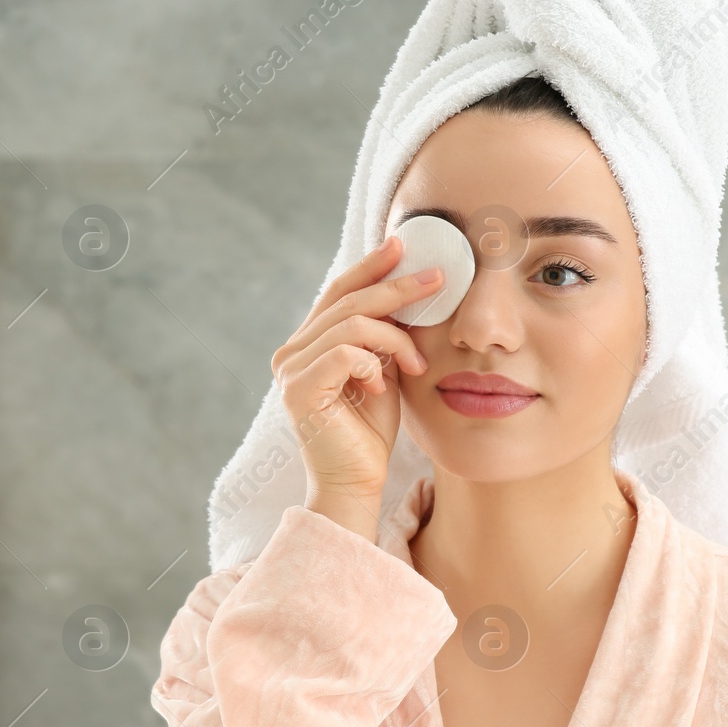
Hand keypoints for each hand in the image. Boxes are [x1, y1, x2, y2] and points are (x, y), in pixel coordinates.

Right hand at [270, 236, 443, 538]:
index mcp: (307, 343)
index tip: (404, 244)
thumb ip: (383, 335)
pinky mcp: (299, 391)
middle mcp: (291, 352)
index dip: (371, 266)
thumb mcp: (383, 369)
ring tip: (417, 362)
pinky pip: (346, 354)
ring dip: (395, 338)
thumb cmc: (369, 432)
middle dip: (397, 287)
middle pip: (347, 301)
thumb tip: (407, 289)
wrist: (357, 482)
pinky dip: (374, 363)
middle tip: (438, 281)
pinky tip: (383, 384)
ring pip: (351, 325)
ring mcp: (290, 371)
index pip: (339, 292)